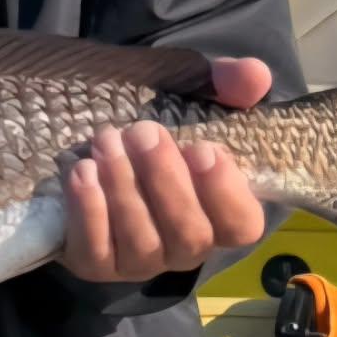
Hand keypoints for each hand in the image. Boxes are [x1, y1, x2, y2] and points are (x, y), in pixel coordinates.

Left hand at [60, 56, 269, 282]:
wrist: (87, 138)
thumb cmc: (150, 127)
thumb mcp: (186, 94)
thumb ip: (226, 83)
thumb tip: (254, 74)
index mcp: (217, 210)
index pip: (242, 225)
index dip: (226, 193)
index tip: (201, 149)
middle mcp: (183, 244)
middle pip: (190, 234)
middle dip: (165, 180)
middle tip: (142, 133)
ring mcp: (139, 259)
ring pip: (143, 243)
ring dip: (124, 189)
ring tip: (107, 144)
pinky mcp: (95, 262)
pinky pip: (96, 252)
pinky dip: (90, 212)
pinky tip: (83, 173)